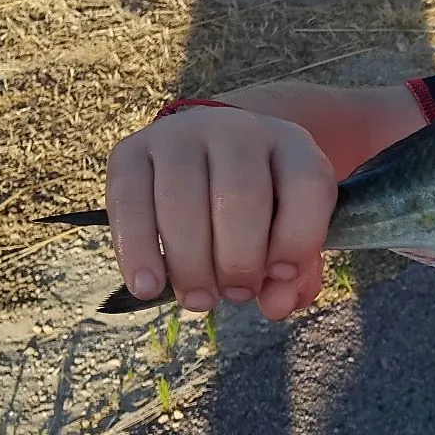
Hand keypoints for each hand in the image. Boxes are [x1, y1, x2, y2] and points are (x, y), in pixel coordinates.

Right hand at [105, 103, 336, 319]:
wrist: (208, 153)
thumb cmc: (259, 205)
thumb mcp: (289, 227)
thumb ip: (296, 269)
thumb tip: (277, 305)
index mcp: (290, 143)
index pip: (305, 183)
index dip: (297, 238)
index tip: (282, 275)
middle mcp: (237, 129)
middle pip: (239, 193)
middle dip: (239, 259)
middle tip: (237, 295)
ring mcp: (180, 134)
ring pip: (182, 199)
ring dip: (191, 264)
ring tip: (200, 300)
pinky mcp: (130, 150)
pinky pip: (129, 201)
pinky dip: (138, 250)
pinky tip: (149, 286)